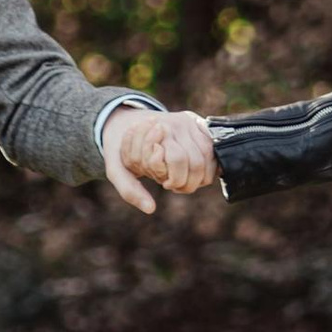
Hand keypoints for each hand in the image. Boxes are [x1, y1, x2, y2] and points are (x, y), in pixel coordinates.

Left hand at [102, 107, 218, 214]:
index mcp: (158, 128)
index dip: (174, 180)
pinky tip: (195, 174)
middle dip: (186, 182)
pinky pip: (214, 152)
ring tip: (183, 179)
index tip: (164, 183)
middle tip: (173, 185)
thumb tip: (150, 209)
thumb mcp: (117, 170)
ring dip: (198, 178)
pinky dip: (208, 169)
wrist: (126, 123)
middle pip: (196, 162)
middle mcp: (178, 122)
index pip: (178, 160)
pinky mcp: (200, 125)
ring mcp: (192, 122)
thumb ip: (130, 191)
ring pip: (208, 158)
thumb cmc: (122, 151)